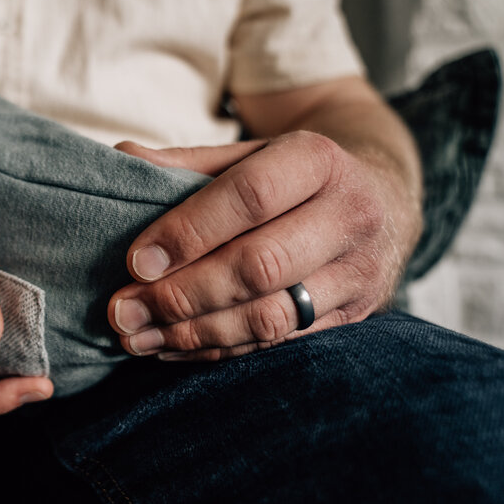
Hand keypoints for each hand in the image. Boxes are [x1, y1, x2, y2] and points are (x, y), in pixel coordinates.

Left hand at [108, 130, 420, 360]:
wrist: (384, 199)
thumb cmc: (294, 176)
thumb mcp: (251, 153)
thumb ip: (188, 162)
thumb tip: (119, 159)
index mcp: (318, 160)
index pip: (249, 197)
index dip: (189, 232)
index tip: (136, 261)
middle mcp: (349, 215)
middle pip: (260, 266)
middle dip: (183, 295)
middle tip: (123, 310)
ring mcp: (359, 272)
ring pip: (272, 316)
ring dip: (195, 332)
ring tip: (136, 336)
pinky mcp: (356, 316)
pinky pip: (280, 343)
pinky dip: (220, 350)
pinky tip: (171, 347)